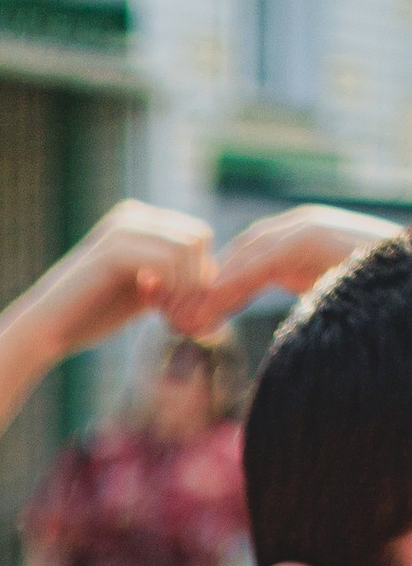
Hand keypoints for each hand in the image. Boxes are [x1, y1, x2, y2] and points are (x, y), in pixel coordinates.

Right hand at [27, 200, 220, 360]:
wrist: (45, 329)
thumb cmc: (89, 315)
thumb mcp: (142, 291)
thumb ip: (171, 277)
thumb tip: (212, 274)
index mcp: (139, 221)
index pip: (197, 235)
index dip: (198, 275)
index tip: (177, 310)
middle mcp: (132, 215)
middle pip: (199, 237)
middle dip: (197, 281)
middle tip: (176, 315)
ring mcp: (123, 227)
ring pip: (188, 247)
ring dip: (187, 288)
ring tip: (167, 316)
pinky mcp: (115, 248)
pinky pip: (169, 261)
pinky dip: (173, 290)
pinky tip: (156, 311)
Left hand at [183, 203, 393, 330]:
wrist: (407, 285)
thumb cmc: (374, 299)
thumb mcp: (326, 304)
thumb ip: (301, 306)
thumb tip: (288, 338)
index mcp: (299, 245)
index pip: (245, 262)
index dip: (215, 288)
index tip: (189, 317)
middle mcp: (299, 229)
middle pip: (238, 253)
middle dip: (205, 284)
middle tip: (176, 316)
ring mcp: (307, 227)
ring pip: (246, 254)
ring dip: (213, 284)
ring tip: (188, 316)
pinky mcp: (313, 235)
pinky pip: (265, 257)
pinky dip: (237, 278)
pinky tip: (216, 301)